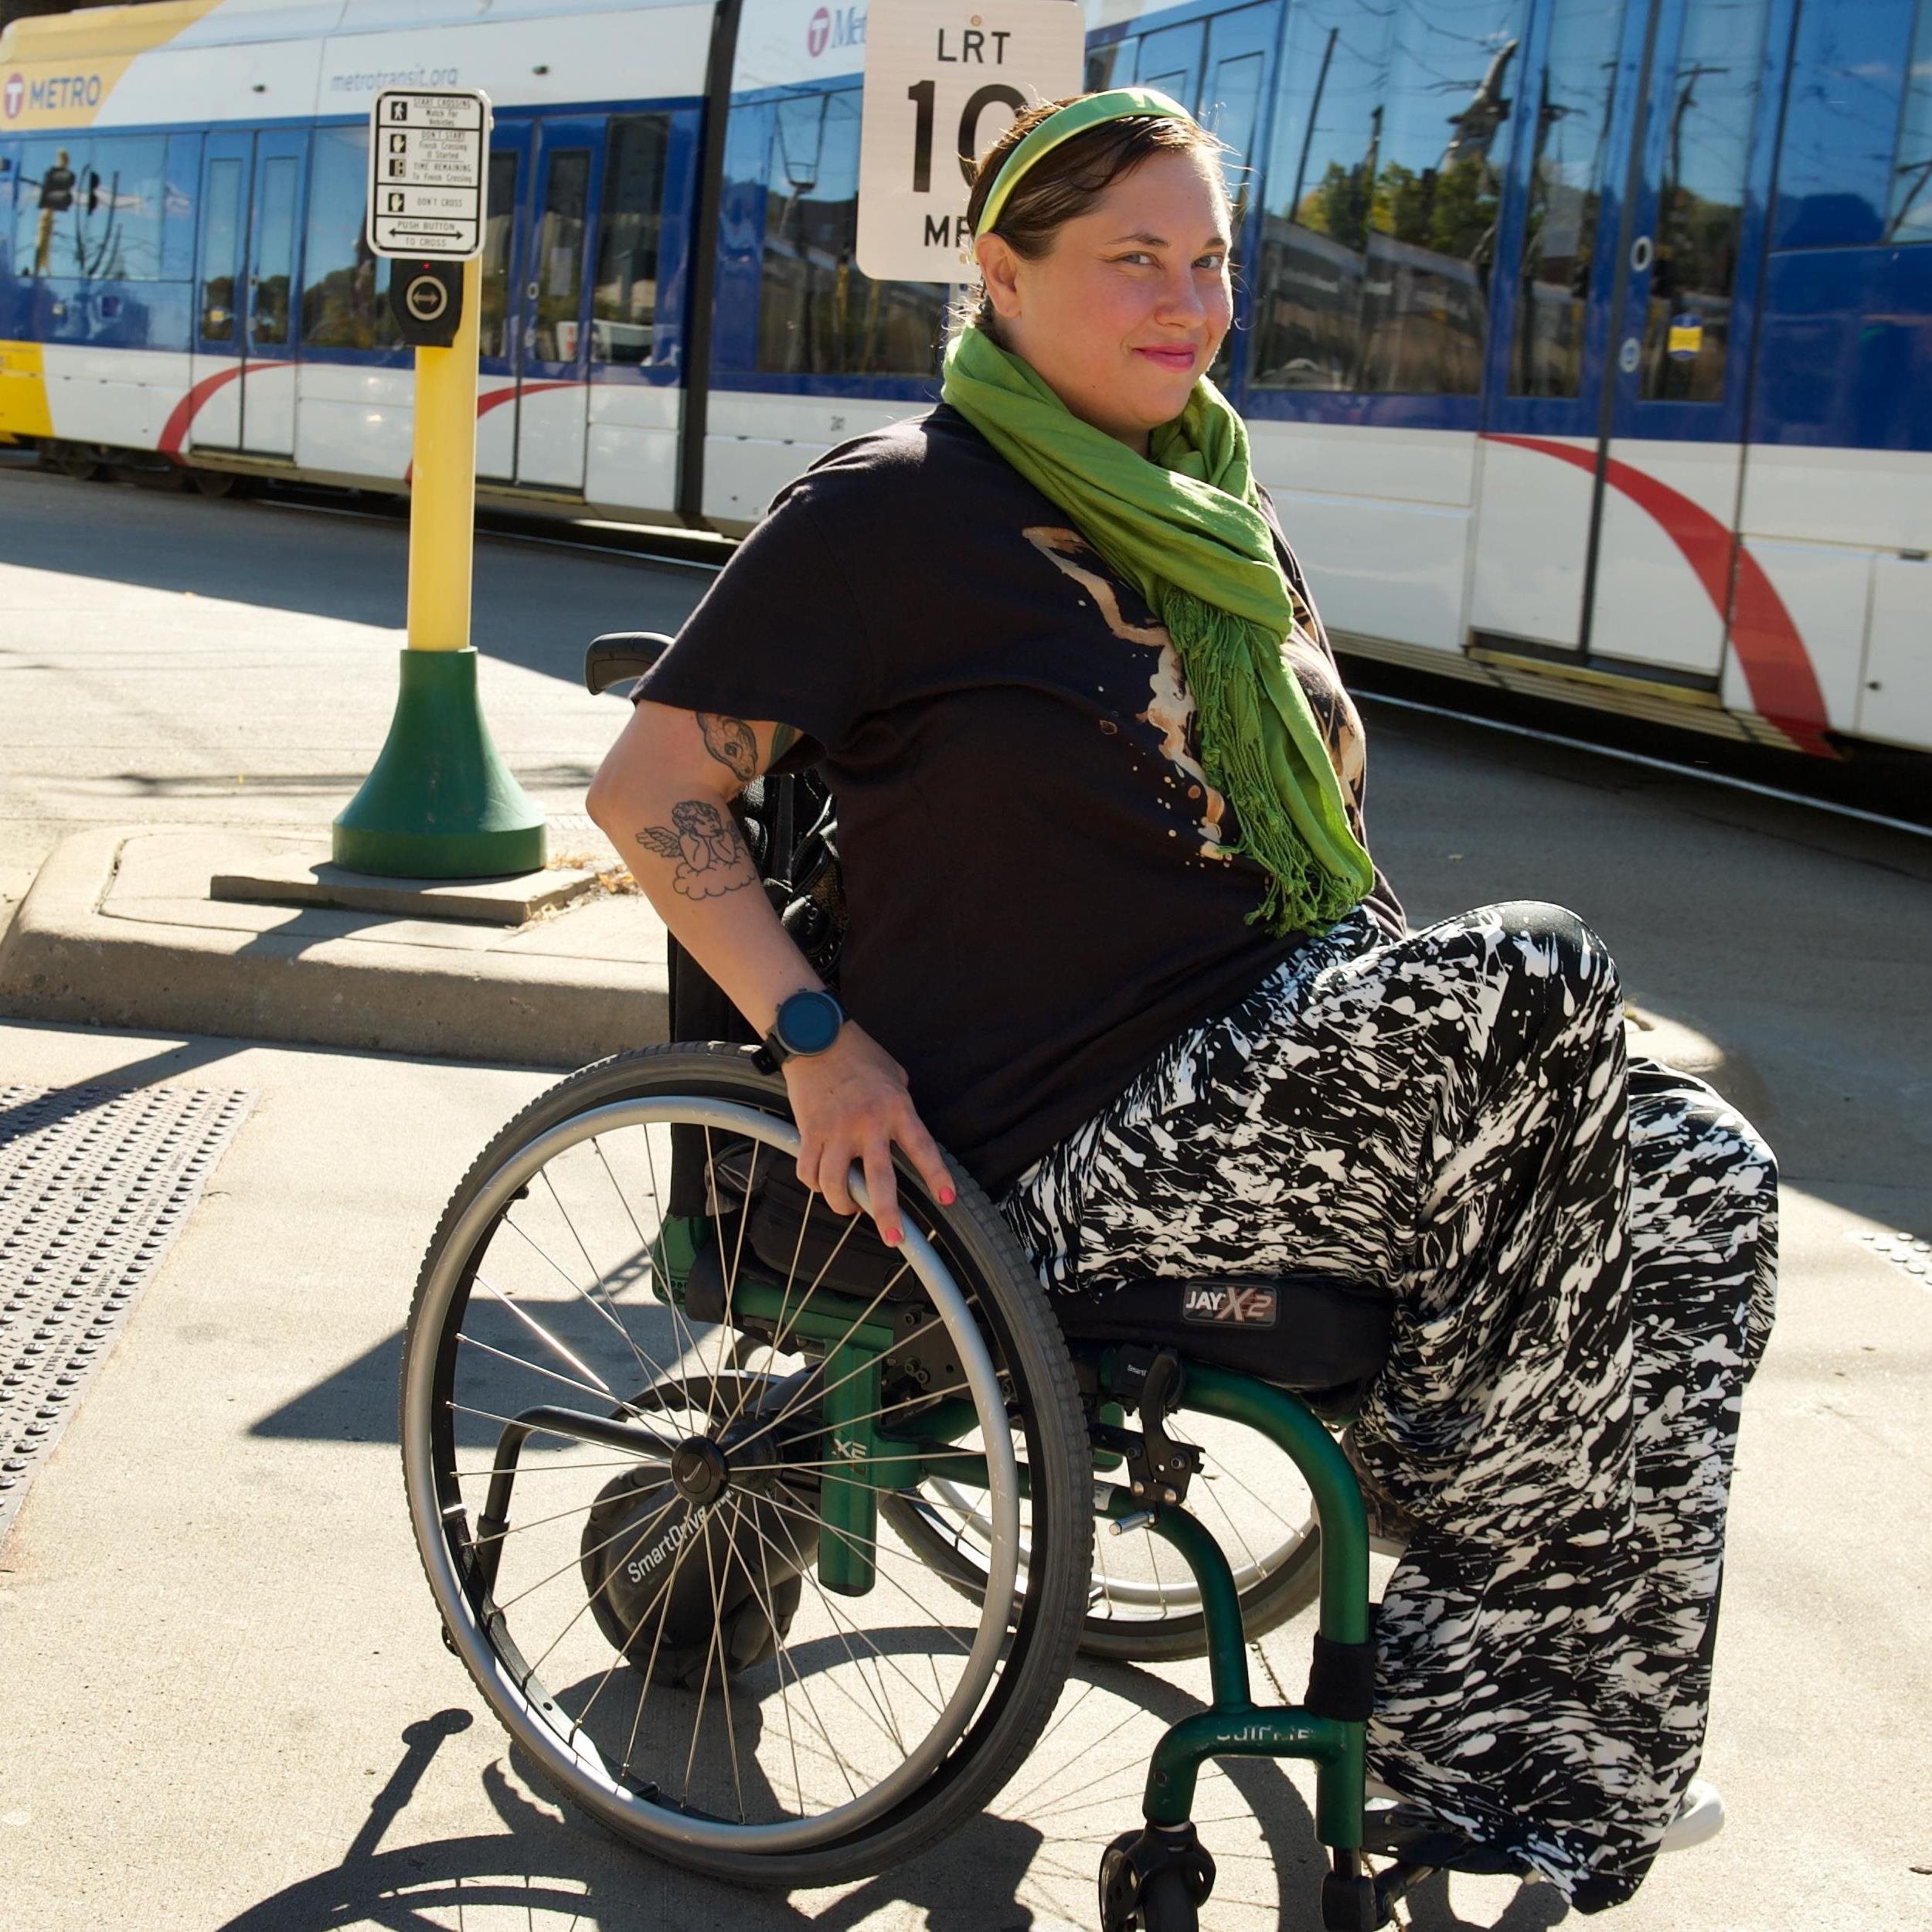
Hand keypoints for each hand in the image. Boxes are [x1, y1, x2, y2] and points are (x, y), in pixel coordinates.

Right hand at [782, 1023, 955, 1245]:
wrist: (816, 1036)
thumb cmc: (859, 1054)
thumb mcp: (895, 1077)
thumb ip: (902, 1108)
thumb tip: (904, 1133)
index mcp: (896, 1108)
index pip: (922, 1149)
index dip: (936, 1177)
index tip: (947, 1200)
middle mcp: (867, 1124)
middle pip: (879, 1179)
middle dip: (887, 1214)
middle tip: (894, 1238)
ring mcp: (836, 1130)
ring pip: (835, 1183)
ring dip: (842, 1203)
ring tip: (849, 1208)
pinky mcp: (809, 1131)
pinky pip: (808, 1171)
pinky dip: (814, 1183)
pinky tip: (821, 1183)